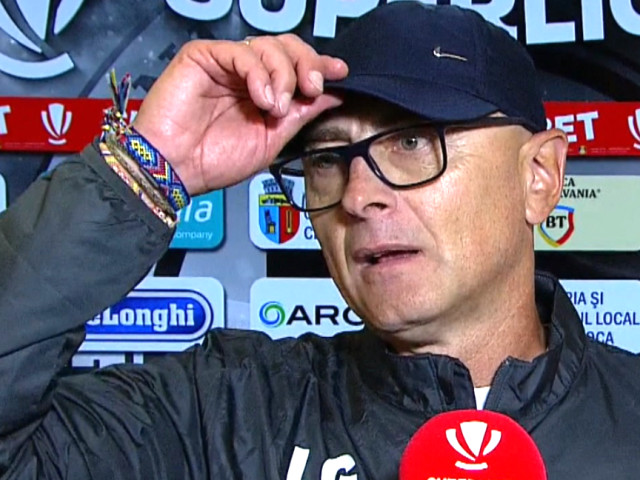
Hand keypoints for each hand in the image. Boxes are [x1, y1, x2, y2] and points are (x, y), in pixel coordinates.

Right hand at [132, 34, 347, 195]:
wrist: (176, 169)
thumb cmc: (214, 160)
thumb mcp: (271, 139)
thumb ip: (300, 114)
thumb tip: (331, 96)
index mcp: (261, 92)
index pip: (295, 66)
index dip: (318, 65)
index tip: (339, 72)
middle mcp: (246, 75)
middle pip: (287, 48)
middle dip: (307, 65)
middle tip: (311, 88)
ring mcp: (225, 64)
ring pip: (269, 46)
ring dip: (283, 75)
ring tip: (275, 107)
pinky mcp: (203, 56)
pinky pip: (242, 53)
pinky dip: (259, 74)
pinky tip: (261, 98)